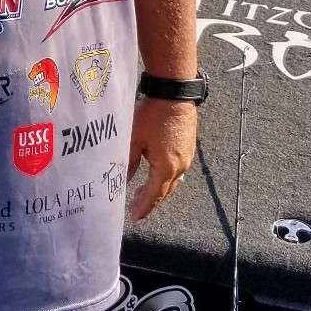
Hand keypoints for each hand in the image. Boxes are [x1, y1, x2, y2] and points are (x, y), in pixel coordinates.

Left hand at [126, 97, 196, 221]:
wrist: (174, 93)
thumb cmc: (153, 115)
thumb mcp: (134, 139)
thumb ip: (129, 162)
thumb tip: (122, 179)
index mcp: (167, 167)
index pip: (154, 194)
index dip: (143, 207)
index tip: (134, 216)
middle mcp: (181, 166)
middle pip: (165, 190)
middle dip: (150, 200)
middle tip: (135, 206)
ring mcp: (187, 156)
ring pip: (173, 180)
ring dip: (159, 188)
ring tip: (143, 191)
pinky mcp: (189, 147)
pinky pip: (178, 169)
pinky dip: (166, 176)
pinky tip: (157, 172)